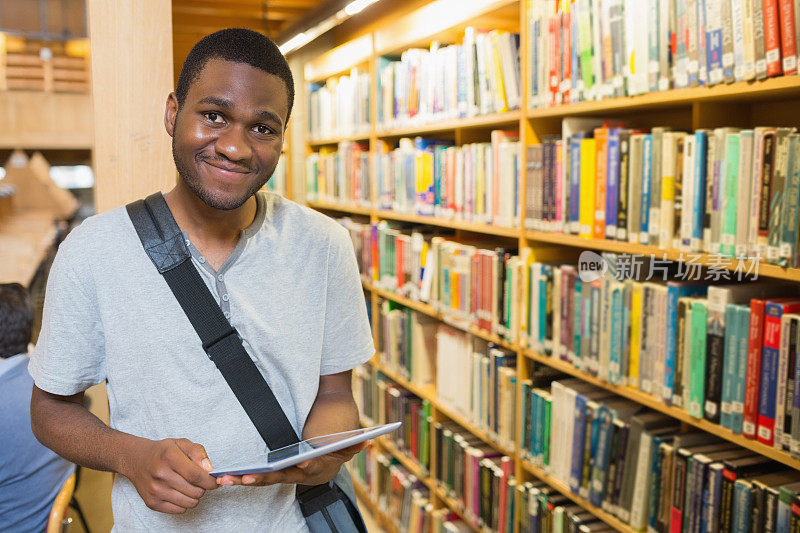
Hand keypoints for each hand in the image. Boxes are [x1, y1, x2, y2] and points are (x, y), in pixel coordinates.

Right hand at [122, 437, 218, 513]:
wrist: (137, 460)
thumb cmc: (164, 452)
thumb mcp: (182, 443)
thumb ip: (199, 453)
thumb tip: (210, 470)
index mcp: (170, 457)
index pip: (196, 475)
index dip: (210, 481)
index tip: (216, 481)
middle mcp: (160, 475)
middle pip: (195, 491)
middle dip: (203, 488)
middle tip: (199, 481)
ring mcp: (155, 490)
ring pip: (189, 503)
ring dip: (194, 496)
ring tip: (189, 486)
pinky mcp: (151, 503)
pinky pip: (179, 510)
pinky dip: (184, 503)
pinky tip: (179, 492)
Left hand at [215, 441, 366, 486]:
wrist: (331, 453)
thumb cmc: (337, 443)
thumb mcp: (347, 442)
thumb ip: (353, 444)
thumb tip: (366, 441)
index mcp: (320, 469)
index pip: (311, 468)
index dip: (305, 466)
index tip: (300, 464)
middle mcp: (303, 477)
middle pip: (281, 478)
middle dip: (262, 478)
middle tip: (246, 478)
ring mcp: (290, 476)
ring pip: (267, 480)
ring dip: (246, 480)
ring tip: (227, 478)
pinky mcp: (278, 473)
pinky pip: (262, 476)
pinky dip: (246, 477)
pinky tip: (228, 476)